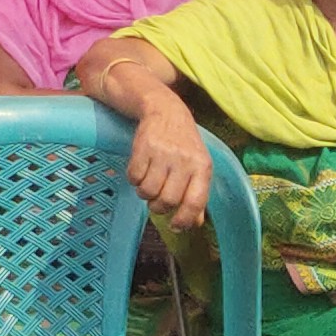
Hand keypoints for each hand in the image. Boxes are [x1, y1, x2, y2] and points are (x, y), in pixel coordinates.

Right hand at [127, 105, 211, 229]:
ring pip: (148, 190)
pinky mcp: (143, 146)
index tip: (175, 226)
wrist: (166, 110)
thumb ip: (197, 194)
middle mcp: (184, 160)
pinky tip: (140, 171)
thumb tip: (194, 223)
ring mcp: (163, 153)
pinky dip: (134, 179)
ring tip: (148, 184)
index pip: (195, 202)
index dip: (184, 219)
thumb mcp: (197, 166)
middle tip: (156, 202)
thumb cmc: (184, 144)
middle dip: (159, 207)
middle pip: (168, 200)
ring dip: (144, 193)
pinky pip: (133, 176)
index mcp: (202, 167)